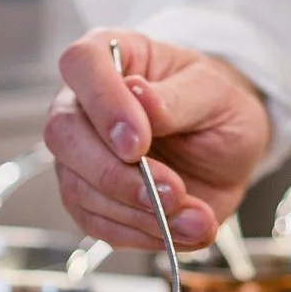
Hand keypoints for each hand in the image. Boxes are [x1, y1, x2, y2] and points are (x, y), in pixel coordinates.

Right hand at [44, 28, 271, 250]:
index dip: (103, 104)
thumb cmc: (216, 107)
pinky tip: (181, 229)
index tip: (138, 142)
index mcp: (112, 57)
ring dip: (138, 212)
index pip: (81, 64)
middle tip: (171, 190)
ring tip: (194, 218)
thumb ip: (177, 98)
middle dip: (116, 173)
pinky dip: (141, 234)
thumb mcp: (215, 94)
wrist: (227, 150)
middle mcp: (83, 103)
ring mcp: (81, 154)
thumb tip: (138, 95)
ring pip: (79, 187)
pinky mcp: (91, 199)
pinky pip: (97, 223)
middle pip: (64, 134)